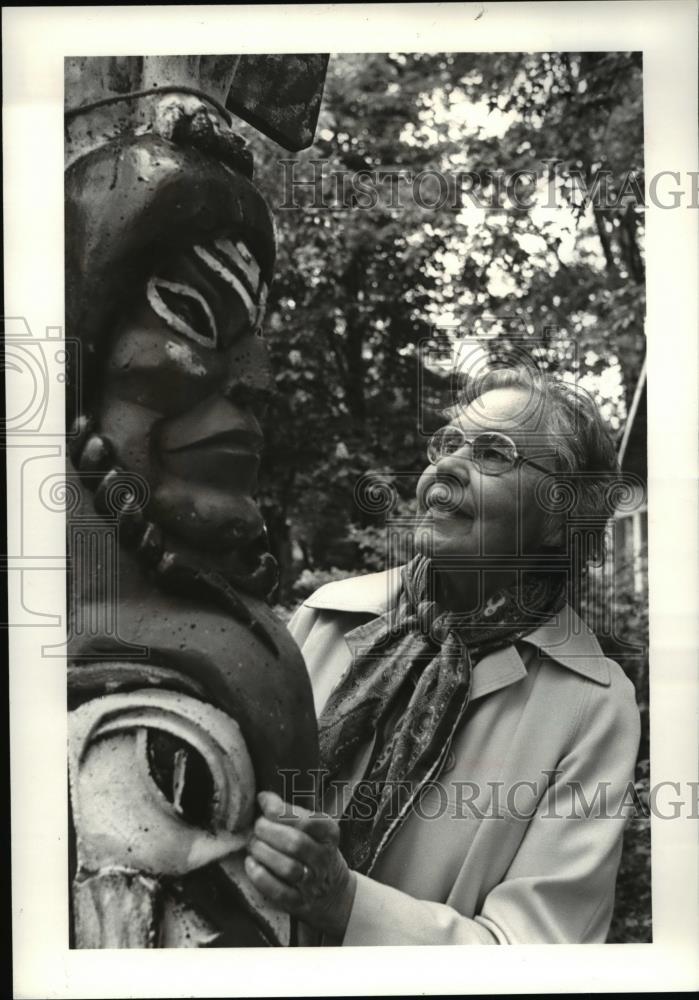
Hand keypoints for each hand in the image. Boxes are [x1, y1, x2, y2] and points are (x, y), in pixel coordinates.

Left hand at [244, 790, 356, 938]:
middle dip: (268, 831)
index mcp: (329, 834)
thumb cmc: (315, 850)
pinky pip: (277, 891)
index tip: (263, 802)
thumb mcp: (314, 827)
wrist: (332, 891)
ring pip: (287, 868)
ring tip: (253, 844)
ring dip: (263, 852)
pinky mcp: (298, 902)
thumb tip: (264, 798)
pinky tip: (251, 864)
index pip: (307, 821)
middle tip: (257, 826)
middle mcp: (323, 858)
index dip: (280, 810)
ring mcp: (312, 883)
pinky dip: (260, 876)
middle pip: (295, 843)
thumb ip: (291, 812)